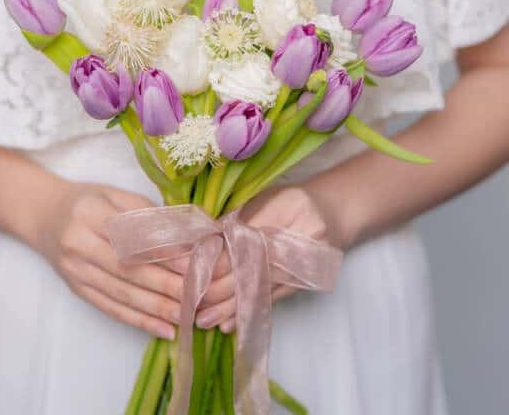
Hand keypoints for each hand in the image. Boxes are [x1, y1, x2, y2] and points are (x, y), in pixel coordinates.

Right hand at [35, 183, 183, 339]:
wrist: (42, 215)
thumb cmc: (87, 201)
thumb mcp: (114, 195)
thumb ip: (147, 214)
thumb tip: (186, 238)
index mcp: (91, 213)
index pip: (131, 236)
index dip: (162, 251)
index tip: (191, 262)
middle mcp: (79, 244)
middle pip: (128, 269)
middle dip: (165, 284)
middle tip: (196, 293)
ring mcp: (75, 271)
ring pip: (121, 294)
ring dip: (156, 308)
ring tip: (187, 315)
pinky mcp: (77, 290)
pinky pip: (110, 308)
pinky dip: (139, 321)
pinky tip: (163, 329)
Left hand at [195, 185, 337, 333]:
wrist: (334, 214)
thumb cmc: (294, 201)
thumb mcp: (266, 198)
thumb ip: (238, 218)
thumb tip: (203, 239)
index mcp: (291, 211)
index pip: (246, 242)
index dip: (216, 258)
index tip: (188, 269)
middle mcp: (302, 241)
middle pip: (254, 270)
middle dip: (219, 288)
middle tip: (190, 300)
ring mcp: (305, 265)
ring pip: (262, 289)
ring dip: (231, 307)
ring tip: (204, 320)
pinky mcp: (303, 283)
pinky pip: (273, 300)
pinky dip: (250, 312)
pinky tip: (230, 324)